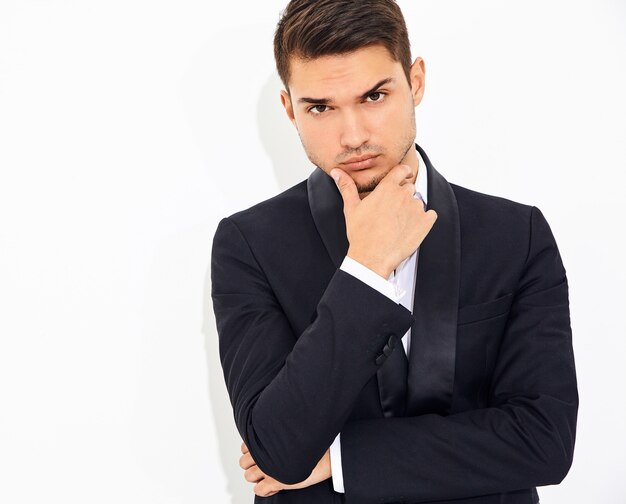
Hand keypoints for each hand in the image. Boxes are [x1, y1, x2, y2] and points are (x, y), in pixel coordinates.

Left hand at [239, 441, 331, 496]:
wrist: (324, 456)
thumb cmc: (309, 444)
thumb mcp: (288, 436)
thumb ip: (275, 438)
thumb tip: (266, 441)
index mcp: (267, 440)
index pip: (244, 447)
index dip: (251, 452)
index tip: (260, 454)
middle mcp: (264, 454)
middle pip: (243, 463)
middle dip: (251, 465)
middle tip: (262, 466)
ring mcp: (267, 468)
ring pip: (248, 476)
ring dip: (257, 478)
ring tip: (268, 476)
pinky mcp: (275, 482)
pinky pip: (259, 490)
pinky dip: (265, 490)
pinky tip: (274, 486)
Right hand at [331, 164, 436, 278]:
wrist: (372, 257)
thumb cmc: (361, 234)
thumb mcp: (351, 208)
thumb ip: (346, 187)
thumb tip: (336, 172)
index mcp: (387, 188)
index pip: (401, 170)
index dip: (403, 173)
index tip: (402, 177)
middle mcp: (404, 195)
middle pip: (409, 188)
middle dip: (403, 196)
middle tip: (392, 211)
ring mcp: (416, 208)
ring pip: (418, 203)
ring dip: (411, 210)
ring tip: (399, 224)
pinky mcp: (425, 222)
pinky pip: (430, 215)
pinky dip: (424, 220)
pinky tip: (412, 228)